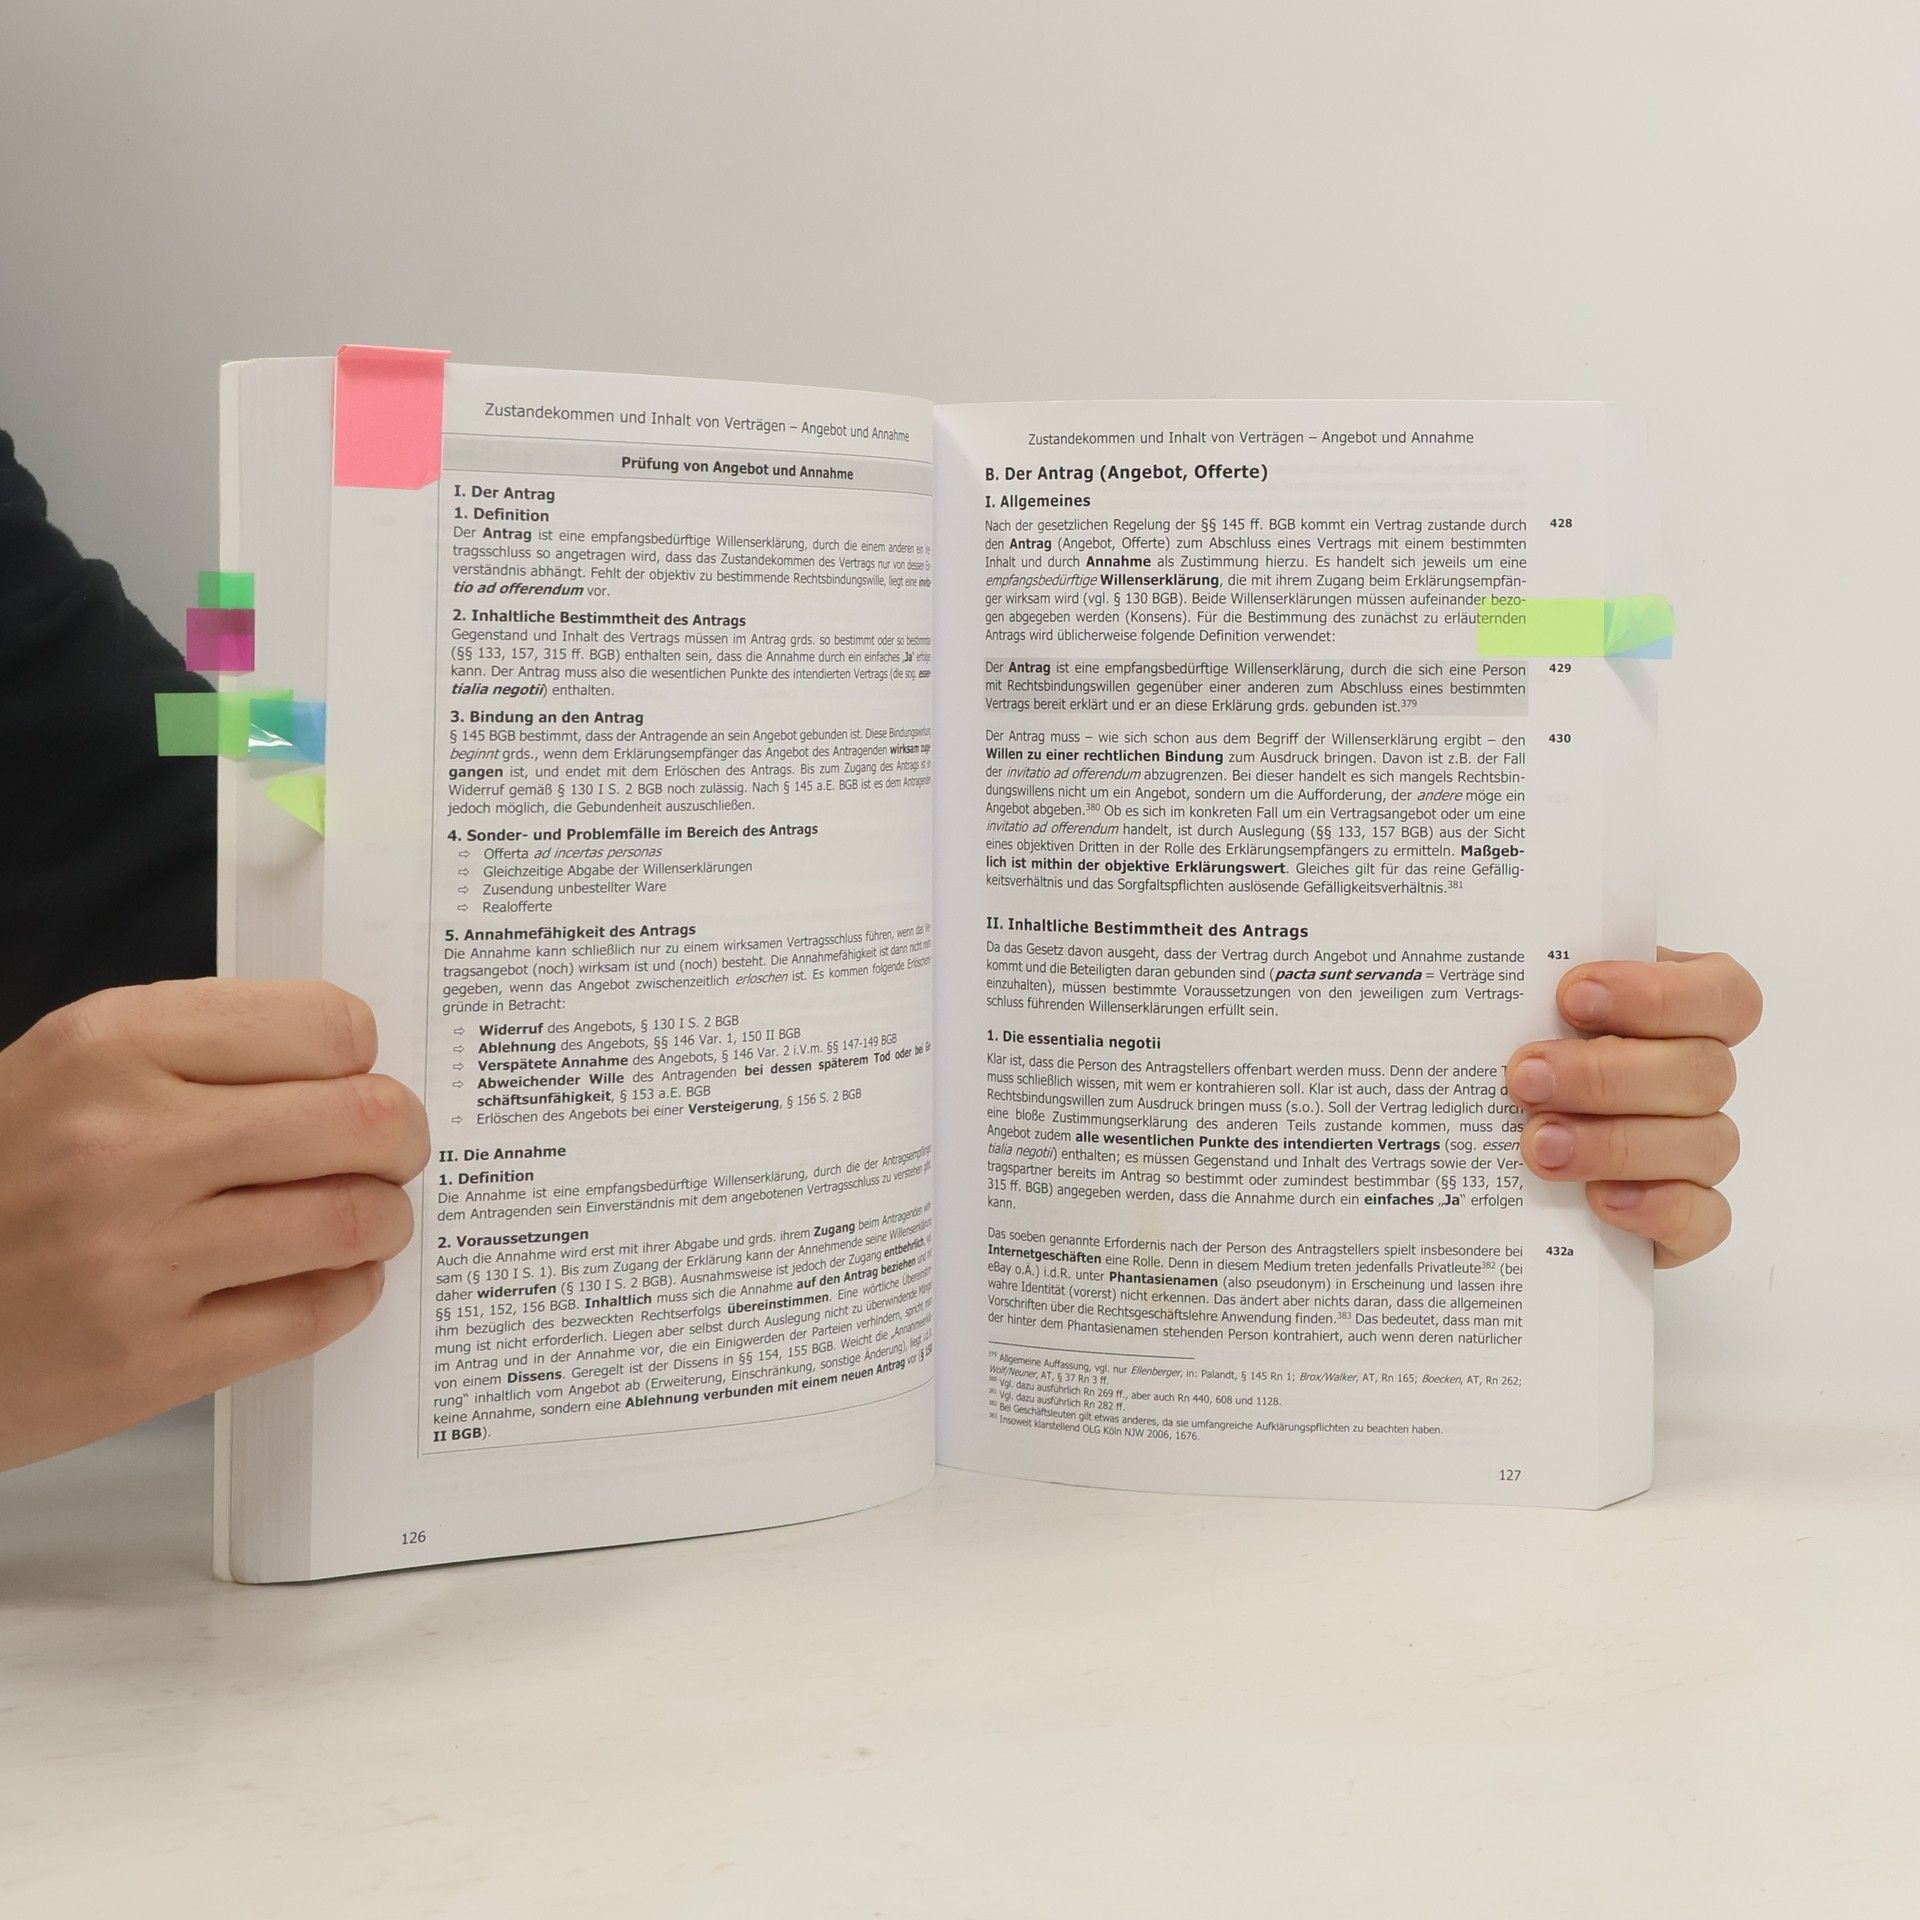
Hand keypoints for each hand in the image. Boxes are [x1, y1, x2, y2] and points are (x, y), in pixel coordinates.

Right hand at [0, 979, 428, 1469]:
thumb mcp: (71, 1070)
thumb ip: (202, 1053)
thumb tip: (351, 1064)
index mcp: (111, 1047)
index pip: (326, 1026)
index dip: (362, 1057)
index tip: (354, 1078)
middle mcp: (126, 1144)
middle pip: (362, 1121)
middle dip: (402, 1137)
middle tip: (392, 1150)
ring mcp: (138, 1259)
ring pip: (355, 1220)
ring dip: (384, 1219)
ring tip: (362, 1217)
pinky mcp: (148, 1360)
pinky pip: (315, 1313)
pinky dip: (348, 1290)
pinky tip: (326, 1277)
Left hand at [1506, 949, 1761, 1267]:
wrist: (1489, 1147)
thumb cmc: (1520, 1051)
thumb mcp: (1521, 1005)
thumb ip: (1529, 982)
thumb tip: (1497, 952)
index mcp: (1681, 1010)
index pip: (1722, 994)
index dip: (1658, 995)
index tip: (1571, 996)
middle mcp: (1700, 1077)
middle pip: (1703, 1072)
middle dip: (1605, 1075)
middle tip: (1525, 1079)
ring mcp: (1699, 1150)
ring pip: (1706, 1144)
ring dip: (1617, 1143)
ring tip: (1539, 1145)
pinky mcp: (1685, 1216)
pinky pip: (1704, 1218)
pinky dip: (1658, 1208)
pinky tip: (1599, 1200)